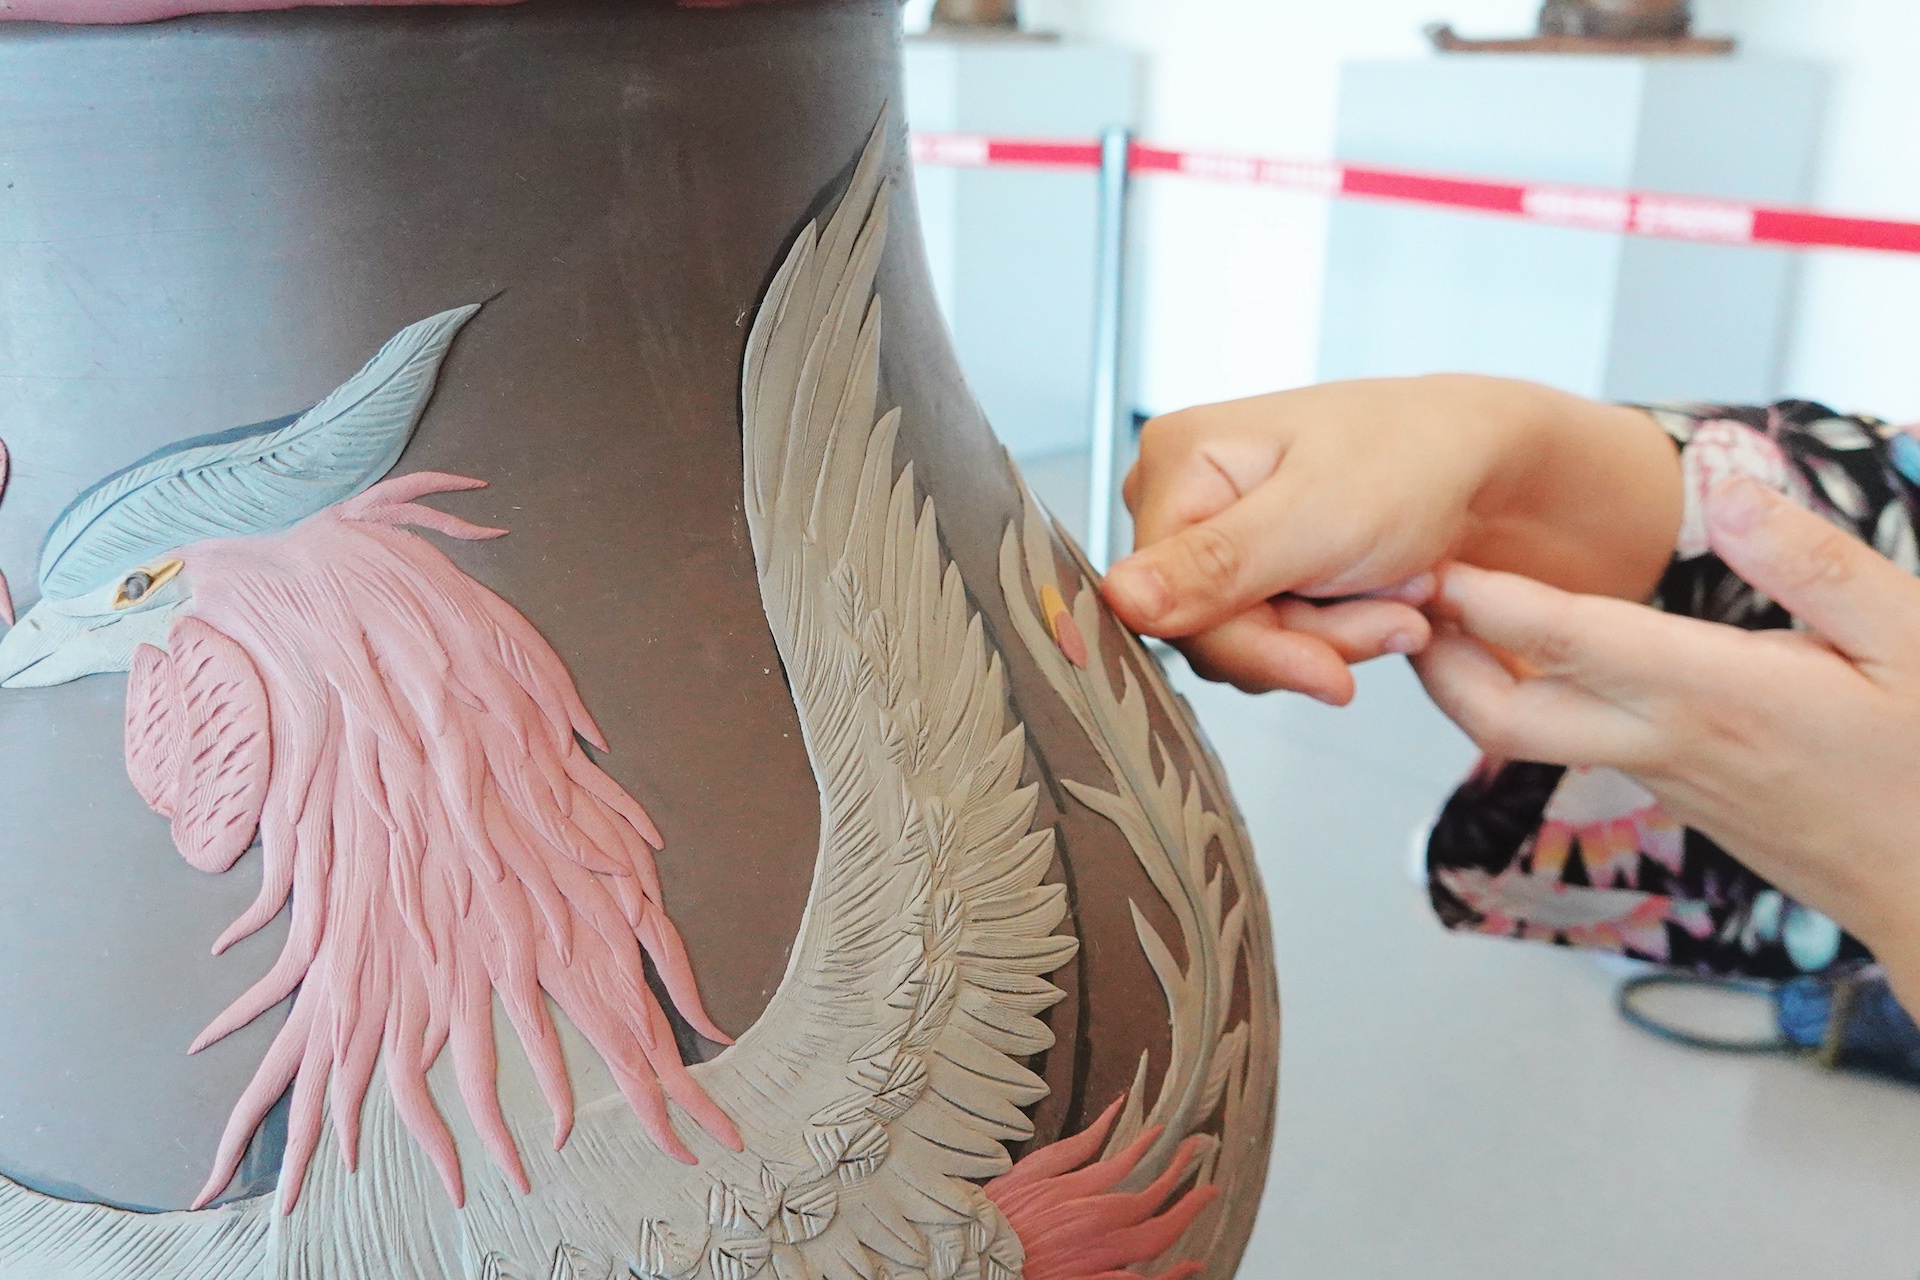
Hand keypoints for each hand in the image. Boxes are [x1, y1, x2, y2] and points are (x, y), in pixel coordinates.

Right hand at [1100, 376, 1680, 703]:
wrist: (1488, 460)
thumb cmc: (1414, 460)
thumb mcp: (1316, 518)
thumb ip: (1214, 566)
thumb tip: (1118, 602)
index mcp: (1177, 461)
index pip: (1168, 602)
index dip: (1254, 645)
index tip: (1332, 667)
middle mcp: (1183, 493)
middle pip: (1206, 627)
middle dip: (1307, 638)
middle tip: (1392, 616)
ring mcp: (1218, 531)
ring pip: (1243, 640)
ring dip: (1331, 638)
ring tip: (1400, 595)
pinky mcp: (1256, 564)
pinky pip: (1271, 636)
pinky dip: (1335, 632)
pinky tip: (1382, 596)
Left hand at [1416, 477, 1919, 1012]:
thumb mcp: (1911, 639)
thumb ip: (1813, 562)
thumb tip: (1725, 488)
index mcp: (1715, 696)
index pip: (1569, 643)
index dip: (1487, 602)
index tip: (1431, 560)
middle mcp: (1664, 744)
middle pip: (1502, 715)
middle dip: (1434, 657)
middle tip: (1397, 590)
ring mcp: (1659, 779)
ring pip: (1525, 735)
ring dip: (1469, 676)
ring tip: (1437, 603)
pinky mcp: (1670, 794)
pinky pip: (1570, 742)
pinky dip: (1526, 695)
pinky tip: (1522, 646)